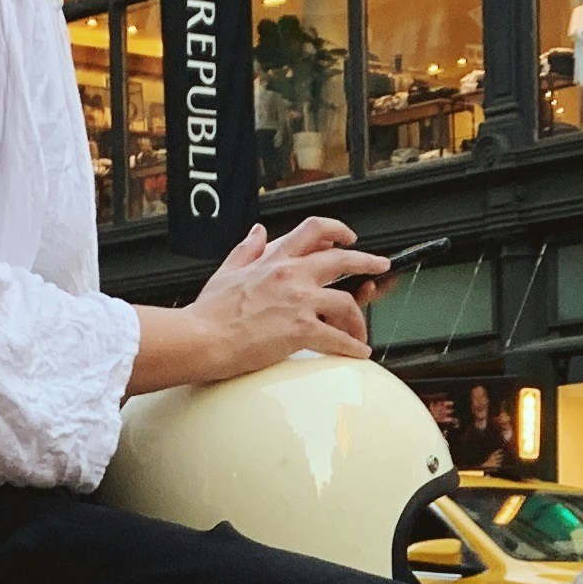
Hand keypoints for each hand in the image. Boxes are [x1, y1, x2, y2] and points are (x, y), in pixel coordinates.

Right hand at [132, 219, 388, 390]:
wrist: (202, 339)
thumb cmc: (209, 313)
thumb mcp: (227, 271)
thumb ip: (247, 250)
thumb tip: (258, 232)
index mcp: (274, 260)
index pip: (313, 230)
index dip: (336, 230)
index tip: (347, 237)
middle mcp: (290, 275)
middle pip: (342, 260)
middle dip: (367, 262)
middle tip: (380, 266)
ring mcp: (298, 301)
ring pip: (346, 302)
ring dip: (358, 319)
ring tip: (360, 332)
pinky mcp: (300, 330)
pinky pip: (337, 338)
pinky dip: (352, 347)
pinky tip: (357, 352)